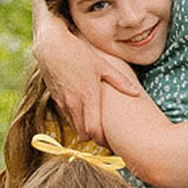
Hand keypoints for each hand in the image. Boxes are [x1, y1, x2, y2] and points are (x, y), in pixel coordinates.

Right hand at [35, 13, 143, 138]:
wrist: (51, 46)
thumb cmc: (78, 53)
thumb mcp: (102, 65)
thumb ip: (120, 81)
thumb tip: (136, 93)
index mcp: (88, 96)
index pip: (93, 130)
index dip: (101, 140)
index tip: (110, 141)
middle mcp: (73, 103)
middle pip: (82, 133)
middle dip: (93, 137)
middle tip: (104, 136)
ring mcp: (62, 102)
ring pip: (73, 125)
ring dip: (82, 128)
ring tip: (94, 124)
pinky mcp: (55, 98)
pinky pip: (66, 116)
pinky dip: (74, 118)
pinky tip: (83, 111)